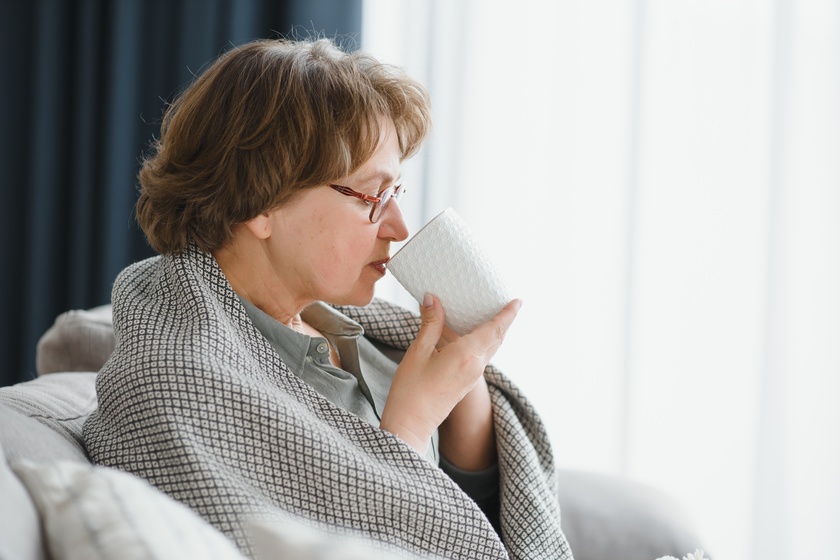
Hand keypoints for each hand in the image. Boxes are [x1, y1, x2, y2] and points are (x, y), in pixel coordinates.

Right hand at [379, 293, 521, 455]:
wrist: (411, 425)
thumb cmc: (410, 389)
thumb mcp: (418, 351)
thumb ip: (430, 323)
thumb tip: (432, 298)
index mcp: (466, 355)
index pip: (495, 329)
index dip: (508, 314)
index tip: (518, 301)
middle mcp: (476, 366)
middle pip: (497, 339)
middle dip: (505, 321)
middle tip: (510, 304)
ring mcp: (472, 377)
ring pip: (491, 349)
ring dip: (495, 332)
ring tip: (493, 317)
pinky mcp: (466, 383)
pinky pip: (481, 358)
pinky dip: (483, 343)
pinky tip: (473, 338)